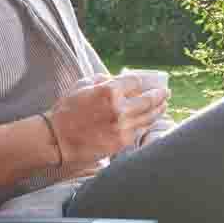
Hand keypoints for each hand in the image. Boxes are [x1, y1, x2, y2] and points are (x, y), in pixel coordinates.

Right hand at [47, 75, 167, 167]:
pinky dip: (148, 123)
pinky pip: (141, 130)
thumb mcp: (82, 85)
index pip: (136, 82)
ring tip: (164, 105)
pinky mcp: (122, 142)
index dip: (141, 82)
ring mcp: (123, 127)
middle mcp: (119, 109)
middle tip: (166, 93)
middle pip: (149, 100)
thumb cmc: (67, 110)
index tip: (145, 83)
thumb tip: (118, 80)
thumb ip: (103, 80)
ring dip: (159, 110)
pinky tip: (151, 119)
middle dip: (160, 95)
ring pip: (149, 116)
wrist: (57, 138)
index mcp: (109, 91)